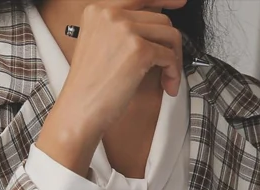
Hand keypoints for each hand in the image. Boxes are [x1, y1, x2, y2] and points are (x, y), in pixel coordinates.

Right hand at [36, 0, 185, 175]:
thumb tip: (157, 26)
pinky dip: (173, 72)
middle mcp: (110, 15)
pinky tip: (167, 85)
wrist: (80, 109)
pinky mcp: (139, 50)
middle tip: (167, 67)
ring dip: (174, 59)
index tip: (180, 3)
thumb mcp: (101, 44)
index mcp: (98, 10)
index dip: (164, 1)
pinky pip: (170, 56)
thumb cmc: (90, 85)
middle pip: (160, 20)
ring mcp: (125, 30)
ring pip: (170, 35)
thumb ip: (124, 30)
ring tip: (167, 78)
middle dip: (170, 45)